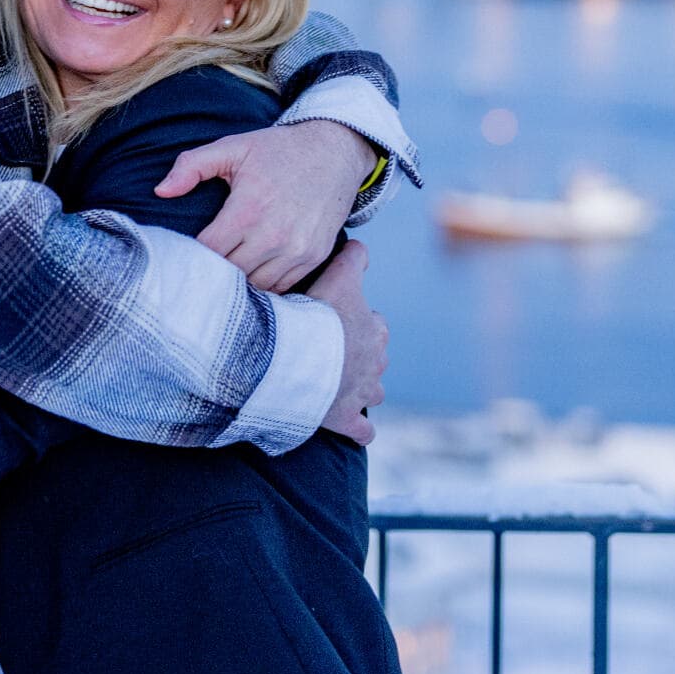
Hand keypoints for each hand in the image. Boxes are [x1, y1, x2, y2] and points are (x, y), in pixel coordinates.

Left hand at [157, 119, 378, 292]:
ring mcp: (297, 249)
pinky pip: (282, 285)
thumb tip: (161, 191)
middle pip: (229, 273)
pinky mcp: (315, 257)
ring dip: (240, 279)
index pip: (207, 252)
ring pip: (255, 285)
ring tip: (229, 265)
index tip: (185, 250)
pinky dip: (266, 281)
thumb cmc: (280, 150)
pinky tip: (255, 267)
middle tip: (203, 262)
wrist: (335, 152)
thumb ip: (191, 166)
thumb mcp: (233, 147)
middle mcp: (274, 235)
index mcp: (248, 209)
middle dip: (213, 269)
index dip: (192, 254)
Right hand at [304, 240, 385, 444]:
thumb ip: (352, 258)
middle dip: (360, 356)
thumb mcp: (337, 277)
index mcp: (374, 329)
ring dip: (361, 388)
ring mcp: (362, 392)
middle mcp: (375, 362)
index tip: (335, 320)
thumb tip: (362, 242)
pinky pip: (362, 430)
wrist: (298, 357)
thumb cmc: (316, 315)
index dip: (355, 321)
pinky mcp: (346, 419)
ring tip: (340, 385)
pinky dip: (358, 429)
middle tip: (331, 351)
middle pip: (375, 357)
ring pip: (373, 391)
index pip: (374, 322)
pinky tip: (353, 428)